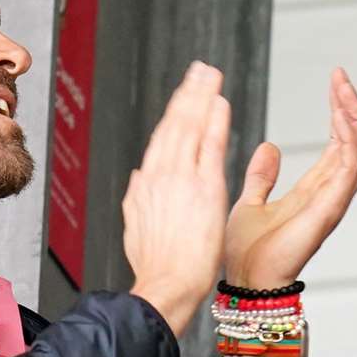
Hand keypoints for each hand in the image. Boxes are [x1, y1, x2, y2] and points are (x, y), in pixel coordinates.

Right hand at [124, 61, 230, 334]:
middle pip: (174, 124)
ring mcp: (180, 179)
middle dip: (187, 94)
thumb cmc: (157, 266)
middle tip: (198, 70)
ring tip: (210, 75)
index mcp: (145, 185)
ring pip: (189, 127)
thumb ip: (139, 198)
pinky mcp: (203, 188)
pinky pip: (208, 145)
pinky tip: (220, 102)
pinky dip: (214, 121)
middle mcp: (159, 176)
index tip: (183, 96)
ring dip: (200, 97)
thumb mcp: (136, 226)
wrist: (166, 285)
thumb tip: (139, 178)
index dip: (174, 114)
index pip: (162, 141)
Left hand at [224, 68, 356, 288]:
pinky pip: (350, 169)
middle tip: (341, 78)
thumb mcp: (250, 202)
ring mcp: (333, 201)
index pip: (340, 142)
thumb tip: (269, 147)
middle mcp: (330, 193)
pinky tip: (341, 117)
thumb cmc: (247, 253)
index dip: (340, 111)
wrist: (244, 281)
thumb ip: (262, 177)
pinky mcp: (329, 209)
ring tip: (342, 89)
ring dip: (354, 117)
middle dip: (351, 107)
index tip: (334, 81)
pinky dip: (350, 140)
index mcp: (315, 189)